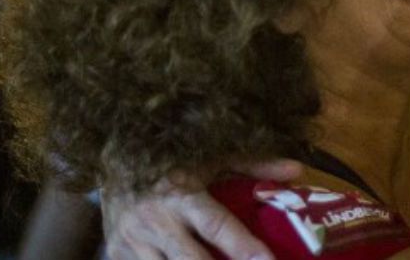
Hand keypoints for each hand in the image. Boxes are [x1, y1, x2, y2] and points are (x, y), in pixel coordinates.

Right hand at [102, 159, 300, 259]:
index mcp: (182, 195)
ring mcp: (133, 243)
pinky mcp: (116, 255)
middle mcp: (157, 221)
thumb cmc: (171, 162)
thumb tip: (297, 171)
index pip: (217, 226)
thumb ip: (253, 167)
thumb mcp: (211, 160)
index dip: (242, 247)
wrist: (112, 163)